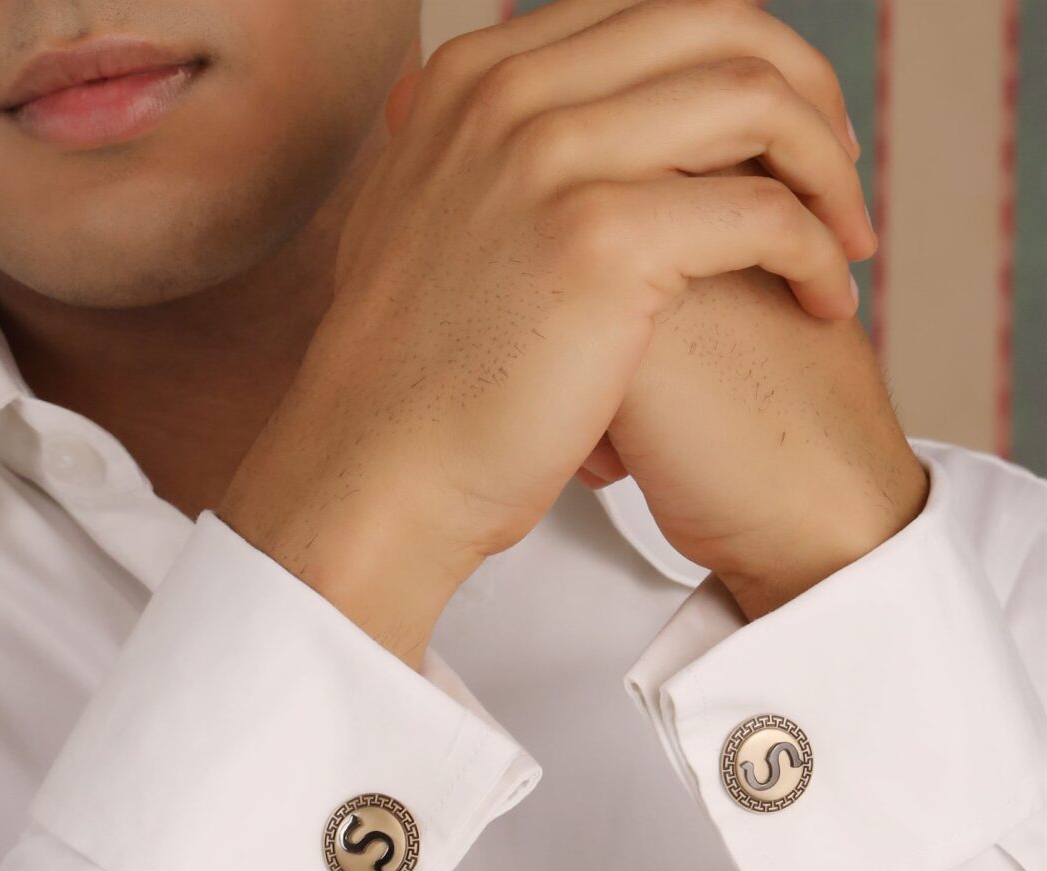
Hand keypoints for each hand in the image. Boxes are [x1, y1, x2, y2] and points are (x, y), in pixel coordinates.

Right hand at [218, 0, 873, 665]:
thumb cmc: (414, 387)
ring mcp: (552, 157)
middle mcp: (510, 93)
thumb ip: (482, 162)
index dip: (742, 67)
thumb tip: (534, 142)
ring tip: (846, 242)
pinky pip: (765, 210)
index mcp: (473, 78)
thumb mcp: (427, 231)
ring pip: (758, 100)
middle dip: (806, 94)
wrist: (372, 476)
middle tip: (836, 179)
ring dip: (827, 169)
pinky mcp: (602, 241)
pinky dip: (819, 250)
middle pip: (718, 26)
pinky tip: (826, 299)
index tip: (777, 145)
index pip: (652, 15)